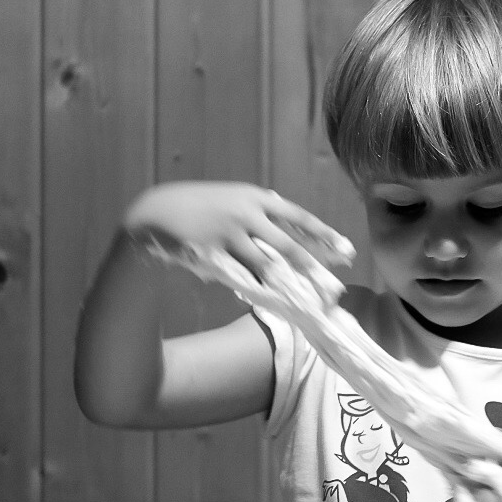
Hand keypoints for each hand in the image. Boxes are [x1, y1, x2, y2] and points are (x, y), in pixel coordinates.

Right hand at [123, 181, 353, 297]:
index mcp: (255, 199)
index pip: (299, 218)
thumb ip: (263, 215)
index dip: (324, 236)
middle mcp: (245, 213)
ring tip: (308, 303)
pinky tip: (273, 303)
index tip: (348, 251)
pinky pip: (238, 277)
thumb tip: (296, 230)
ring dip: (289, 286)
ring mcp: (226, 233)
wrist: (154, 214)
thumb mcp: (233, 201)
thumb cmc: (200, 209)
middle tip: (335, 287)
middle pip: (288, 245)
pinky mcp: (209, 253)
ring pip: (265, 265)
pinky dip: (257, 291)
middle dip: (314, 268)